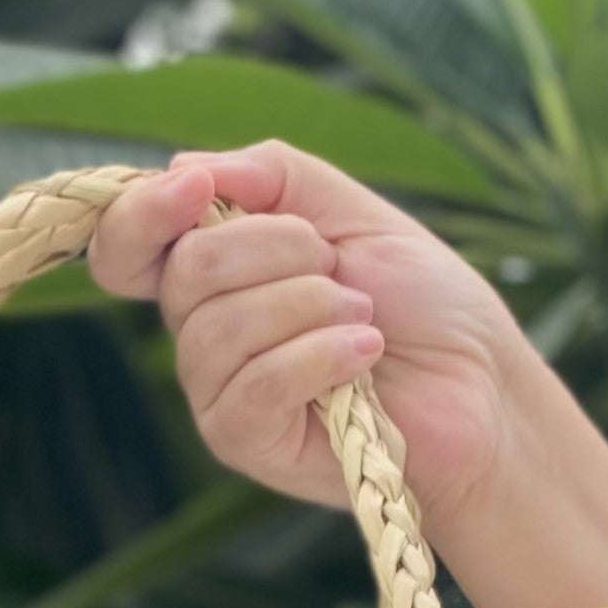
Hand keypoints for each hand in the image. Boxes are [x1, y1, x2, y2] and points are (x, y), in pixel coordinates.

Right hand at [86, 145, 531, 534]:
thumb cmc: (421, 302)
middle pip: (186, 271)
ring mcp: (217, 393)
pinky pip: (254, 386)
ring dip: (310, 305)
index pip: (128, 249)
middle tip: (339, 269)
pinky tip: (363, 358)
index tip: (194, 189)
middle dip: (278, 248)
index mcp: (216, 274)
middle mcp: (202, 334)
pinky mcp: (246, 442)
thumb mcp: (350, 210)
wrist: (479, 383)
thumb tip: (183, 165)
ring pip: (220, 328)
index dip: (141, 214)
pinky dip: (320, 356)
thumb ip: (272, 176)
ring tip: (362, 319)